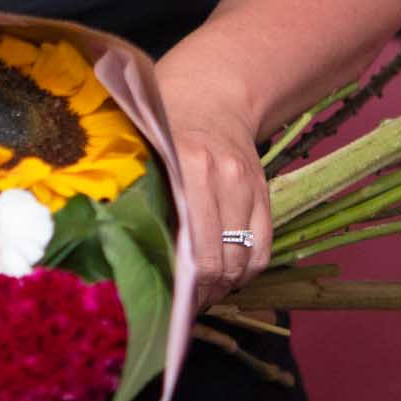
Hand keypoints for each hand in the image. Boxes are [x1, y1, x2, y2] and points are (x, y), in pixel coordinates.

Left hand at [156, 90, 272, 309]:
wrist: (212, 94)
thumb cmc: (164, 123)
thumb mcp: (145, 151)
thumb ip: (145, 196)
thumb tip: (135, 256)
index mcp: (186, 165)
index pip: (191, 246)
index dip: (182, 284)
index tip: (166, 303)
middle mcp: (223, 177)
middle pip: (219, 260)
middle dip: (201, 294)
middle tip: (181, 306)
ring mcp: (249, 187)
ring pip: (243, 261)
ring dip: (223, 287)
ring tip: (200, 295)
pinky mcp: (266, 194)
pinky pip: (263, 249)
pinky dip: (246, 272)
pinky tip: (225, 278)